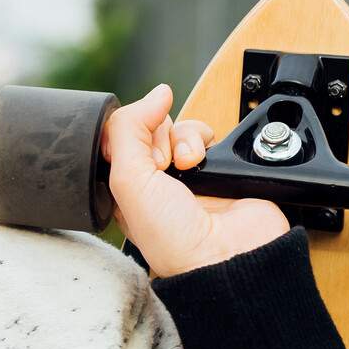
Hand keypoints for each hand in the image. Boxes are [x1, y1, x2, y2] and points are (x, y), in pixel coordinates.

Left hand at [102, 83, 288, 276]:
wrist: (228, 256)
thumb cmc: (173, 238)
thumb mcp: (128, 181)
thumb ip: (128, 130)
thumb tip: (156, 93)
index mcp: (126, 186)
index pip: (120, 136)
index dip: (129, 133)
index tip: (137, 154)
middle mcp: (155, 179)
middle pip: (151, 127)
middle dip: (158, 137)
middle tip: (162, 166)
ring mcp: (187, 173)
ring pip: (180, 127)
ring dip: (183, 139)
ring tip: (186, 165)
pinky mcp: (217, 167)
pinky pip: (209, 135)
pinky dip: (206, 141)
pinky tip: (201, 164)